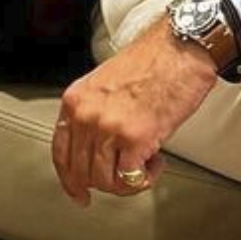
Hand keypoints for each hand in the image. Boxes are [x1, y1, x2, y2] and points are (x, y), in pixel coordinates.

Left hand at [51, 18, 218, 205]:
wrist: (180, 48)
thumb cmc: (153, 60)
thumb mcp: (105, 82)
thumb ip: (95, 112)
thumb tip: (98, 144)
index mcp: (76, 101)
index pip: (60, 153)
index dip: (69, 180)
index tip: (78, 192)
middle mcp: (87, 116)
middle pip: (82, 172)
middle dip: (104, 183)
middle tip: (123, 179)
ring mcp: (109, 129)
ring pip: (105, 180)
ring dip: (126, 182)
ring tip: (144, 165)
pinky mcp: (135, 139)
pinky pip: (130, 178)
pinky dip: (144, 179)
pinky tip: (155, 164)